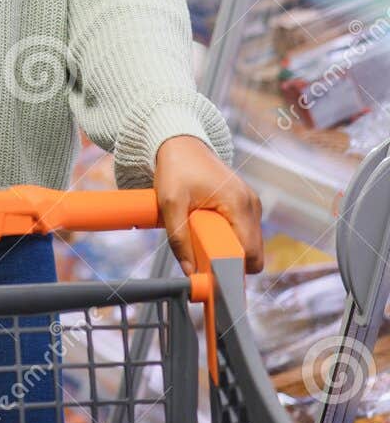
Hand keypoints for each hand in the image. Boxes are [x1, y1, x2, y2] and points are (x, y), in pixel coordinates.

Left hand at [154, 135, 263, 275]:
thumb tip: (189, 271)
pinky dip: (227, 238)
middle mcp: (252, 205)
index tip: (213, 279)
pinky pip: (242, 232)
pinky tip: (205, 229)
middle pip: (253, 253)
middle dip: (229, 261)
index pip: (250, 252)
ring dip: (226, 248)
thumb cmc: (177, 168)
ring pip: (248, 244)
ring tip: (200, 237)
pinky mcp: (245, 206)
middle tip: (202, 259)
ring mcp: (251, 205)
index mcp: (240, 204)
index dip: (233, 271)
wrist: (181, 144)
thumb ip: (179, 238)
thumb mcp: (170, 203)